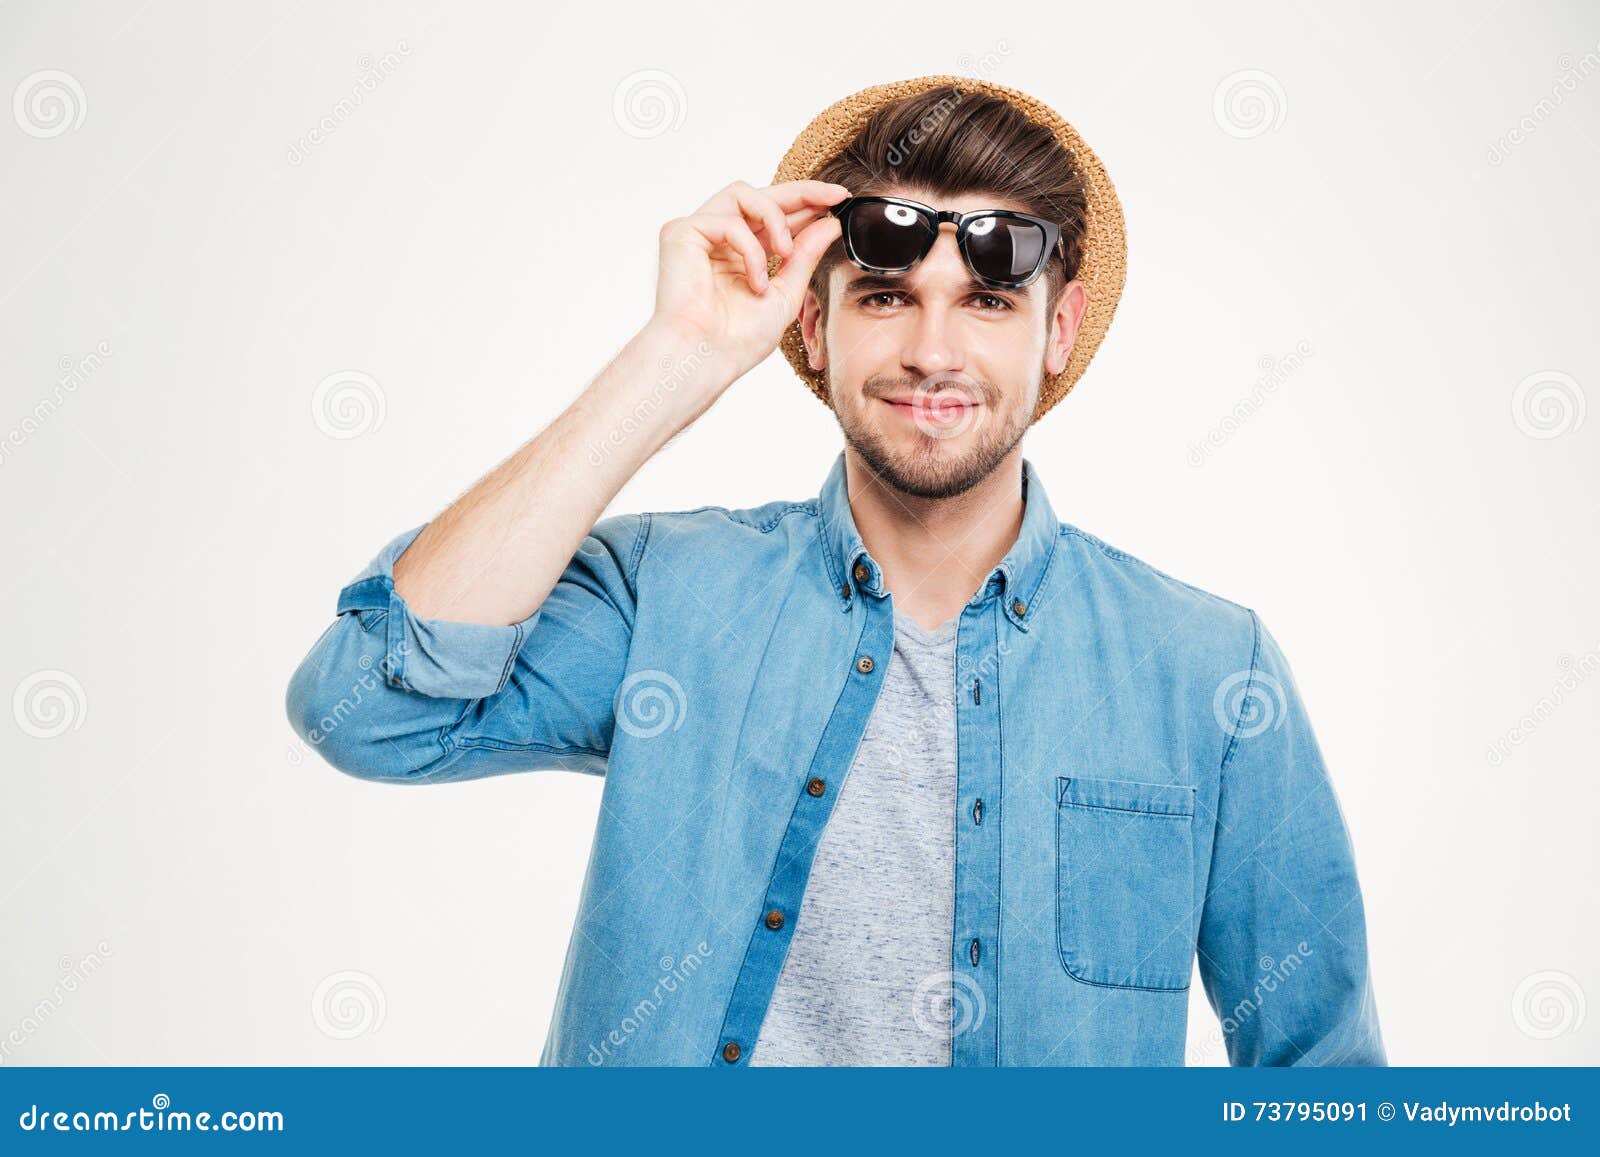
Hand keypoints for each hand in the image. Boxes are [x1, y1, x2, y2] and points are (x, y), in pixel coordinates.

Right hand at [651, 179, 848, 381]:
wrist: (708, 359)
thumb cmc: (738, 339)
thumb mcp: (786, 293)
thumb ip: (805, 256)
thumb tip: (829, 225)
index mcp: (739, 253)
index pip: (773, 216)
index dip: (805, 203)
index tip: (838, 200)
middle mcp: (717, 239)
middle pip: (760, 194)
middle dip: (802, 192)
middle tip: (835, 196)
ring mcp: (698, 234)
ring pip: (742, 193)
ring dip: (774, 217)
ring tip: (787, 252)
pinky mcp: (680, 233)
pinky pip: (727, 221)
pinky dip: (749, 248)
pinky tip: (754, 281)